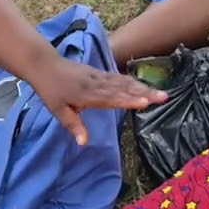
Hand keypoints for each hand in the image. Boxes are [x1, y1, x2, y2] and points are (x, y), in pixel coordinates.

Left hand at [28, 56, 167, 145]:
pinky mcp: (98, 72)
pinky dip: (132, 81)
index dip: (129, 100)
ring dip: (143, 87)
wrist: (44, 65)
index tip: (146, 102)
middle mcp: (96, 84)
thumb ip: (73, 125)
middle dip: (145, 93)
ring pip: (124, 82)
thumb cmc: (50, 91)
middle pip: (123, 88)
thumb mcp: (58, 110)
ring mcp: (99, 76)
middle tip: (164, 97)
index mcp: (87, 94)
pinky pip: (118, 77)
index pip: (111, 99)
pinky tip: (143, 85)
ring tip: (160, 92)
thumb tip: (84, 144)